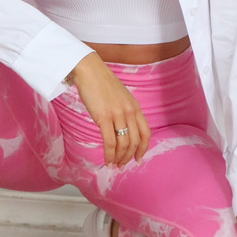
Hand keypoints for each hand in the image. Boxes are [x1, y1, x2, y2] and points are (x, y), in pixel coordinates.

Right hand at [70, 52, 150, 166]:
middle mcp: (130, 112)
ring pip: (123, 144)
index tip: (138, 159)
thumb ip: (124, 111)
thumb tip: (121, 128)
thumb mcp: (121, 97)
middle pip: (135, 142)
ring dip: (119, 158)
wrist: (90, 71)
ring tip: (113, 165)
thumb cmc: (102, 83)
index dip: (143, 149)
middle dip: (130, 157)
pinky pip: (110, 142)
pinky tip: (107, 160)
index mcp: (135, 107)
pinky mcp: (104, 118)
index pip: (146, 133)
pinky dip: (109, 154)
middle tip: (122, 165)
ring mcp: (118, 115)